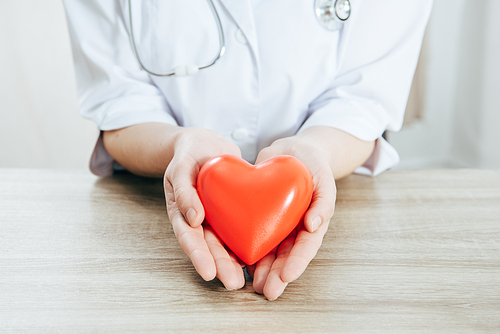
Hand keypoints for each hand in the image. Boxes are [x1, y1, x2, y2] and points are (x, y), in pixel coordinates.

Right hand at [164, 128, 245, 289]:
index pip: (189, 237)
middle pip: (208, 246)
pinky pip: (238, 229)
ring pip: (223, 243)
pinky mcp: (231, 211)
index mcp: (182, 211)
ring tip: (243, 280)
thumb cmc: (189, 153)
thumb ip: (184, 190)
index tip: (209, 272)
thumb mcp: (182, 166)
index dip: (198, 255)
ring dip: (232, 261)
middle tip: (233, 283)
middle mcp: (198, 219)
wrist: (206, 144)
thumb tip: (192, 219)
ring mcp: (215, 217)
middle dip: (219, 266)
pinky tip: (256, 258)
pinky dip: (244, 244)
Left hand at [246, 136, 335, 299]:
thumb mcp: (324, 179)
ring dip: (262, 269)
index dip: (297, 262)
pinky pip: (252, 234)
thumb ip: (323, 202)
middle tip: (268, 291)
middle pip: (286, 256)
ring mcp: (276, 224)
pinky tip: (238, 261)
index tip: (287, 276)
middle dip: (277, 275)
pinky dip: (246, 249)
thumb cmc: (312, 164)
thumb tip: (315, 225)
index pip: (305, 247)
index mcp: (311, 222)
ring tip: (253, 285)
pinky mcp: (258, 216)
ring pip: (268, 251)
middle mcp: (293, 228)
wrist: (291, 151)